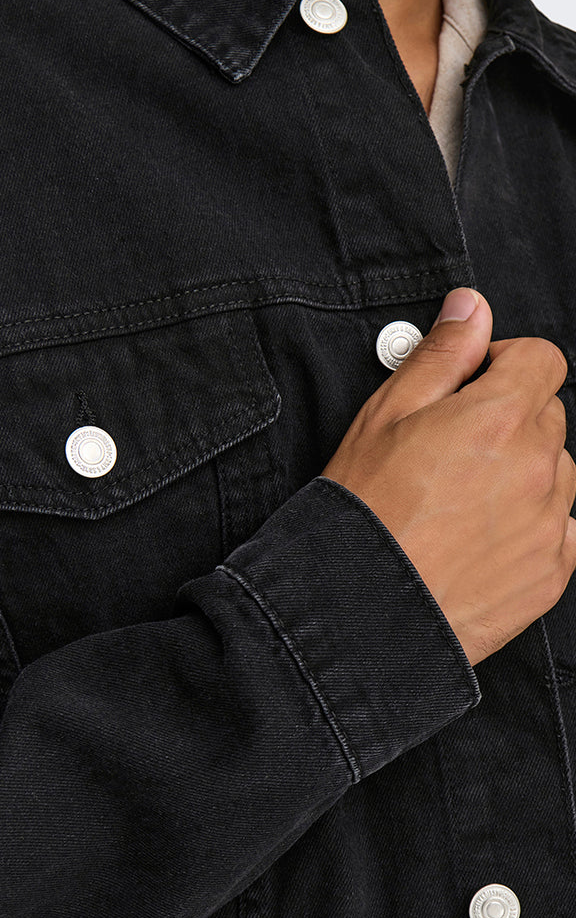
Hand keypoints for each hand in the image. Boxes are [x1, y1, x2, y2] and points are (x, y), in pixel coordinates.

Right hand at [320, 288, 575, 665]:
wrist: (360, 610)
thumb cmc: (364, 512)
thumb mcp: (385, 416)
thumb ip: (441, 355)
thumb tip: (471, 307)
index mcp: (501, 417)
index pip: (543, 360)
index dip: (505, 366)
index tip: (472, 389)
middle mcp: (540, 466)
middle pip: (549, 416)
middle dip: (510, 422)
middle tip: (451, 453)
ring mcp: (552, 523)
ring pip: (557, 474)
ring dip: (522, 475)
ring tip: (460, 504)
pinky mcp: (552, 572)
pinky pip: (560, 531)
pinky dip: (529, 528)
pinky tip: (477, 541)